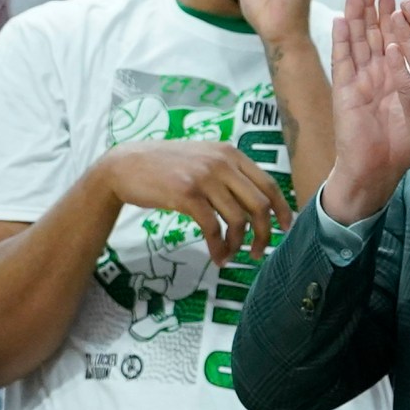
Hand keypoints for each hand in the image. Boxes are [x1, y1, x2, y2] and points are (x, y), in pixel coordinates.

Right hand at [98, 138, 291, 263]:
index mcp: (229, 152)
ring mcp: (204, 177)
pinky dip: (218, 247)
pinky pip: (214, 227)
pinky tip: (216, 256)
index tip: (285, 229)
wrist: (124, 166)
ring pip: (239, 219)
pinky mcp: (186, 194)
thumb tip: (252, 201)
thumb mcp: (201, 158)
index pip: (268, 183)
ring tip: (230, 256)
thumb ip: (226, 172)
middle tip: (257, 252)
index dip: (281, 210)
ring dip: (238, 245)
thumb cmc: (162, 166)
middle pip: (260, 204)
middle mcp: (221, 161)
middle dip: (264, 234)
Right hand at [324, 0, 409, 220]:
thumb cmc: (404, 143)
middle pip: (374, 33)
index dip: (399, 17)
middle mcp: (376, 74)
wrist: (378, 169)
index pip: (397, 40)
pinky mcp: (344, 91)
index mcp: (396, 76)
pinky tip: (338, 19)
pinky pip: (342, 61)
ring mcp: (359, 81)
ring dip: (355, 15)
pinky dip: (339, 40)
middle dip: (375, 8)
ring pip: (356, 40)